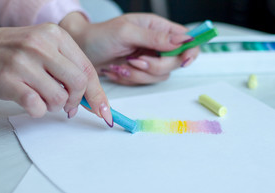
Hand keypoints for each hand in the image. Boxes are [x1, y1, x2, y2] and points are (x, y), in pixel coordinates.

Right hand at [0, 24, 111, 125]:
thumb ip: (71, 70)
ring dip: (54, 106)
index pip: (88, 69)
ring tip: (42, 97)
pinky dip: (38, 110)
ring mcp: (22, 62)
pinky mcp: (7, 80)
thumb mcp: (48, 51)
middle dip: (76, 101)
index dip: (97, 94)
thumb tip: (97, 102)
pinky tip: (30, 101)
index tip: (103, 111)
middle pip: (78, 84)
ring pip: (59, 98)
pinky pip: (37, 107)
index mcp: (56, 35)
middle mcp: (40, 45)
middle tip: (68, 106)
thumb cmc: (17, 53)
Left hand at [60, 13, 199, 84]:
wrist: (84, 51)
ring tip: (122, 65)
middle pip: (176, 62)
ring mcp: (151, 59)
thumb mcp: (127, 32)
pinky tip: (118, 70)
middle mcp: (158, 44)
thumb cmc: (101, 36)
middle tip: (135, 61)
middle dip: (155, 66)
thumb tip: (182, 39)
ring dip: (139, 74)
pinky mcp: (142, 72)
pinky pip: (146, 82)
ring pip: (160, 75)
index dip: (190, 51)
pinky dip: (131, 79)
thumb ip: (155, 37)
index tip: (183, 61)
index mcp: (158, 28)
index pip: (187, 39)